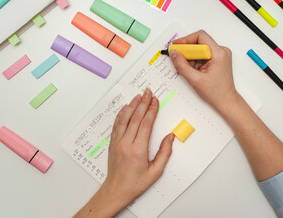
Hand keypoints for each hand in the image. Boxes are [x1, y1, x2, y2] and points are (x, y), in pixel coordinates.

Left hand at [75, 88, 173, 217]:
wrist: (116, 190)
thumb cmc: (135, 183)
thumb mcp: (155, 171)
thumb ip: (164, 153)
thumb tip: (170, 137)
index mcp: (138, 150)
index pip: (146, 124)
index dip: (151, 110)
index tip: (155, 100)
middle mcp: (126, 143)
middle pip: (136, 118)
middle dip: (143, 103)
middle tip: (148, 92)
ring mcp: (117, 142)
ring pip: (124, 119)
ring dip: (132, 105)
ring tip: (138, 96)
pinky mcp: (112, 143)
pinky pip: (117, 125)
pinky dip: (121, 114)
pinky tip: (125, 107)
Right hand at [170, 30, 238, 111]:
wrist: (226, 101)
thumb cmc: (216, 92)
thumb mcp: (195, 79)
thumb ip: (182, 65)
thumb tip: (174, 54)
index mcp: (218, 53)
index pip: (200, 36)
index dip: (186, 39)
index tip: (176, 45)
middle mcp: (221, 51)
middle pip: (199, 42)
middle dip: (186, 51)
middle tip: (177, 58)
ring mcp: (219, 55)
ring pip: (199, 50)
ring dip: (189, 57)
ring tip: (186, 69)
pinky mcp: (216, 59)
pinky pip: (201, 55)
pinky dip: (194, 61)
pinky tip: (191, 70)